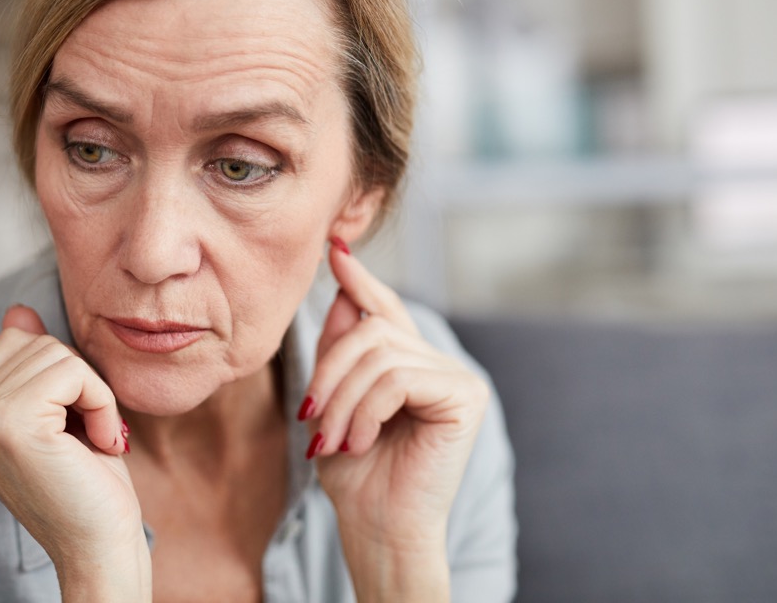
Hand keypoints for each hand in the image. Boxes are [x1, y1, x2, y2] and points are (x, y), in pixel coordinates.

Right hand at [0, 305, 149, 599]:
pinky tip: (97, 443)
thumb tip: (17, 311)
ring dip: (93, 394)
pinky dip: (99, 402)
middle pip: (35, 342)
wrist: (100, 547)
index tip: (70, 428)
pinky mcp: (10, 424)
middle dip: (78, 382)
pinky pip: (71, 372)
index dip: (62, 376)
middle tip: (86, 436)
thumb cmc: (87, 483)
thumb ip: (30, 364)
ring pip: (55, 353)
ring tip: (89, 442)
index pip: (17, 341)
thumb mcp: (58, 411)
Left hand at [301, 241, 489, 599]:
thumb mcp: (334, 400)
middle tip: (310, 416)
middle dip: (329, 370)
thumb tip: (342, 287)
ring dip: (342, 398)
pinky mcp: (465, 396)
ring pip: (379, 352)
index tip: (334, 249)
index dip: (359, 279)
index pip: (384, 309)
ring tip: (332, 439)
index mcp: (411, 364)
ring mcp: (457, 377)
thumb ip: (341, 348)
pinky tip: (360, 441)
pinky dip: (366, 409)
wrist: (377, 527)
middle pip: (371, 328)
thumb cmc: (354, 473)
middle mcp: (440, 364)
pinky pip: (398, 377)